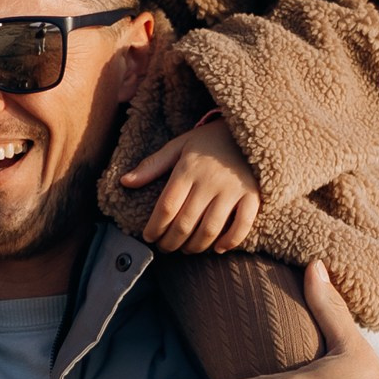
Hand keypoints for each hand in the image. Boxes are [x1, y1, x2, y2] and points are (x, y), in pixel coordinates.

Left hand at [121, 116, 261, 255]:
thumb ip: (152, 165)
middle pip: (185, 223)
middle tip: (164, 248)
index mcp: (188, 169)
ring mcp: (233, 190)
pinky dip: (229, 242)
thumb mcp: (179, 146)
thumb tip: (125, 181)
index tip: (149, 237)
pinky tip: (217, 248)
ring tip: (186, 249)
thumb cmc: (209, 141)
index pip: (167, 207)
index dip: (155, 227)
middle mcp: (210, 181)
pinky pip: (242, 225)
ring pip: (210, 229)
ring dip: (195, 246)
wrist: (250, 129)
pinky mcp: (253, 195)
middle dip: (170, 242)